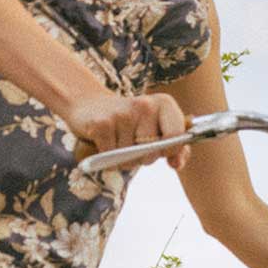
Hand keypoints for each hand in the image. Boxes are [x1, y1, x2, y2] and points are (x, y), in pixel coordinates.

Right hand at [63, 92, 189, 169]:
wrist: (90, 105)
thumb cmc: (131, 123)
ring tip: (118, 144)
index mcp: (164, 103)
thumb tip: (177, 164)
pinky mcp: (101, 124)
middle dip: (144, 158)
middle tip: (134, 147)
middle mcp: (145, 104)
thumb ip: (176, 148)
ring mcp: (122, 114)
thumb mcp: (157, 129)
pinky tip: (105, 144)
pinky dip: (108, 157)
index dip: (170, 150)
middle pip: (152, 150)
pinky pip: (111, 156)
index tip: (162, 151)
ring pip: (131, 157)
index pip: (176, 134)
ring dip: (124, 159)